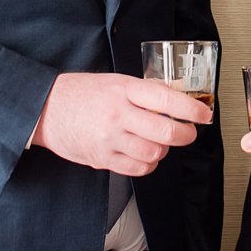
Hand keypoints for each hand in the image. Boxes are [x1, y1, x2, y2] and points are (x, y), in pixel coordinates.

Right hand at [31, 72, 210, 176]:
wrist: (46, 109)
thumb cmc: (82, 92)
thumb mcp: (115, 81)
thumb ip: (145, 90)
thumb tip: (178, 94)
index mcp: (124, 89)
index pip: (167, 100)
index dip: (192, 109)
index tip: (204, 114)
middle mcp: (118, 114)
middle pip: (165, 133)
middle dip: (185, 135)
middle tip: (188, 132)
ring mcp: (110, 139)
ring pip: (154, 154)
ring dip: (164, 151)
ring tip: (160, 142)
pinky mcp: (102, 158)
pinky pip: (137, 169)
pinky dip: (149, 164)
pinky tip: (145, 155)